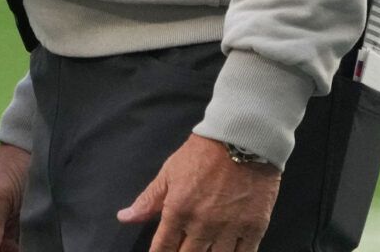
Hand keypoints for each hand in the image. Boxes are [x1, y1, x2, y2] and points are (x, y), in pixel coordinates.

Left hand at [118, 133, 280, 251]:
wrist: (242, 138)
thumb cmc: (202, 153)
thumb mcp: (169, 172)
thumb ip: (149, 200)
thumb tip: (124, 218)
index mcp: (178, 210)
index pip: (163, 248)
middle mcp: (203, 225)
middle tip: (183, 249)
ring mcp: (230, 228)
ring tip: (203, 250)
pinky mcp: (254, 228)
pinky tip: (227, 251)